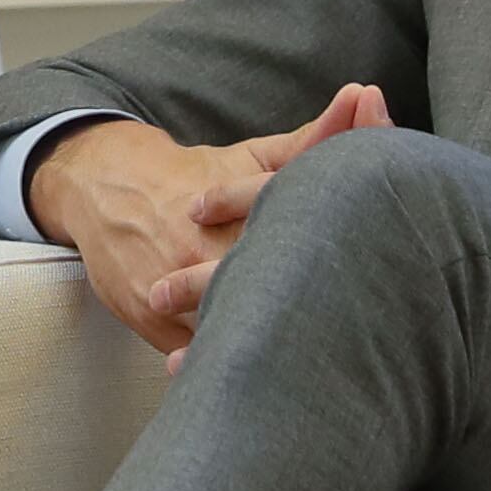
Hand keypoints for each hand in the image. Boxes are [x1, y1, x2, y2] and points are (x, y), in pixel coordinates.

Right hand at [23, 83, 392, 360]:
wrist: (106, 186)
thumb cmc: (195, 175)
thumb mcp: (252, 156)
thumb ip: (316, 138)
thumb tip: (364, 96)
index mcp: (241, 210)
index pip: (301, 242)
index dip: (344, 266)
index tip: (384, 292)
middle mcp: (204, 249)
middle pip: (267, 300)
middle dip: (313, 325)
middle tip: (365, 359)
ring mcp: (173, 289)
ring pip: (228, 334)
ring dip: (269, 359)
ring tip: (316, 388)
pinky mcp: (150, 320)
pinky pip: (192, 357)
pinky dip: (221, 372)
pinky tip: (262, 394)